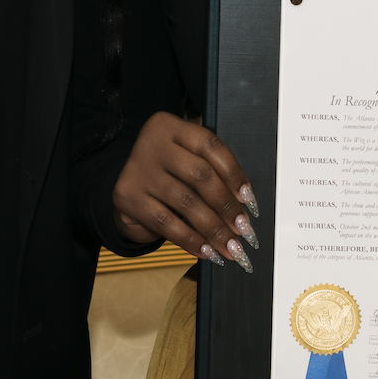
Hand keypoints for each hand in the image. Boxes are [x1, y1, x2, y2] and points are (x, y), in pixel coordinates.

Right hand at [110, 112, 256, 268]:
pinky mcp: (128, 198)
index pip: (210, 145)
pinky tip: (207, 251)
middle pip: (200, 175)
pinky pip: (166, 223)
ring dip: (214, 230)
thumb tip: (245, 200)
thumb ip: (212, 165)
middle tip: (244, 229)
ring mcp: (139, 171)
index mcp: (171, 127)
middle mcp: (153, 144)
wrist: (129, 185)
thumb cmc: (169, 170)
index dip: (234, 173)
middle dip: (227, 206)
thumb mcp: (186, 154)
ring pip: (186, 203)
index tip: (249, 199)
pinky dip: (191, 241)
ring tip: (231, 247)